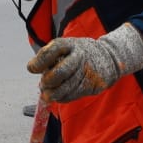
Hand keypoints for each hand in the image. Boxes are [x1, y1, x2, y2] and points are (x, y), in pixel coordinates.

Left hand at [27, 23, 142, 103]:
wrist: (110, 57)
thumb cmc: (79, 54)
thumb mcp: (66, 47)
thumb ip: (49, 55)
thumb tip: (32, 68)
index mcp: (70, 44)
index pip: (53, 50)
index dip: (40, 61)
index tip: (31, 69)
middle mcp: (79, 57)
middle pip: (60, 72)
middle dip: (48, 81)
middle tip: (43, 84)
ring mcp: (87, 71)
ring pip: (66, 88)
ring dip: (53, 94)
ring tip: (47, 95)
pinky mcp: (92, 84)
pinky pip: (73, 95)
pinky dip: (62, 98)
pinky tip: (59, 96)